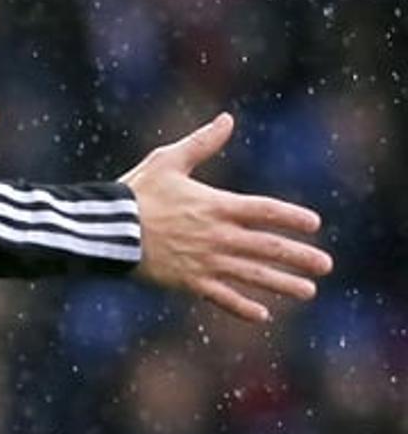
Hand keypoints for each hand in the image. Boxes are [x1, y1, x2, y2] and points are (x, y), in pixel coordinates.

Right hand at [122, 113, 332, 322]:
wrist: (107, 230)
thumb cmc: (135, 193)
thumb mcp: (168, 161)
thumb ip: (201, 143)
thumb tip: (227, 119)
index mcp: (216, 206)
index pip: (266, 211)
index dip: (292, 217)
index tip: (314, 224)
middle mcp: (218, 237)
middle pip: (269, 248)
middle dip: (300, 257)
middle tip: (325, 265)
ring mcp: (205, 262)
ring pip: (253, 276)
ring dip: (282, 284)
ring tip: (308, 291)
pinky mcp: (188, 282)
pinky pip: (222, 297)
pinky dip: (242, 307)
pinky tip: (261, 315)